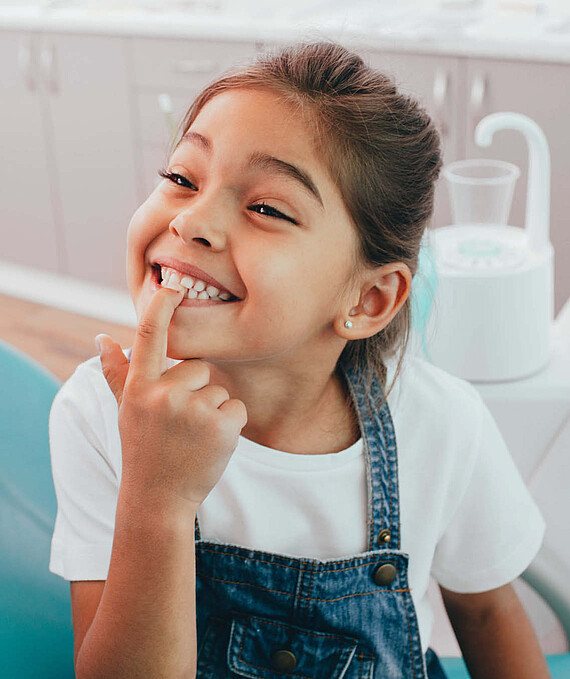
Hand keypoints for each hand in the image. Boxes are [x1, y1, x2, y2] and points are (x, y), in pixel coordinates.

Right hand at [96, 285, 247, 508]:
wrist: (158, 499)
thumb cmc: (143, 449)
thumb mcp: (126, 411)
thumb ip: (117, 373)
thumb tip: (102, 338)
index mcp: (139, 387)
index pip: (148, 335)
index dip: (161, 306)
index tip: (172, 283)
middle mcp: (163, 394)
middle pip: (199, 367)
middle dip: (196, 391)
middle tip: (180, 424)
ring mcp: (193, 410)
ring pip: (219, 390)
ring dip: (212, 411)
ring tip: (192, 438)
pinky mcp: (220, 426)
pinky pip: (237, 407)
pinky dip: (230, 425)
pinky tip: (211, 444)